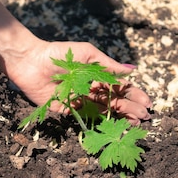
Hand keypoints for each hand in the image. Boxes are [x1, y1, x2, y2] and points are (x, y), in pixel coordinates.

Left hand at [0, 39, 151, 124]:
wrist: (30, 60)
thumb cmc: (59, 53)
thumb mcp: (87, 54)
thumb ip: (108, 65)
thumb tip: (132, 70)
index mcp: (95, 76)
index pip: (119, 88)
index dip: (133, 95)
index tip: (147, 102)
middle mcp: (88, 90)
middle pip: (113, 102)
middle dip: (130, 108)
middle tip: (144, 116)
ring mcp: (78, 101)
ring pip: (102, 112)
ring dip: (120, 117)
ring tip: (135, 121)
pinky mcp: (64, 110)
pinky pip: (83, 118)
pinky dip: (98, 122)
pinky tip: (112, 125)